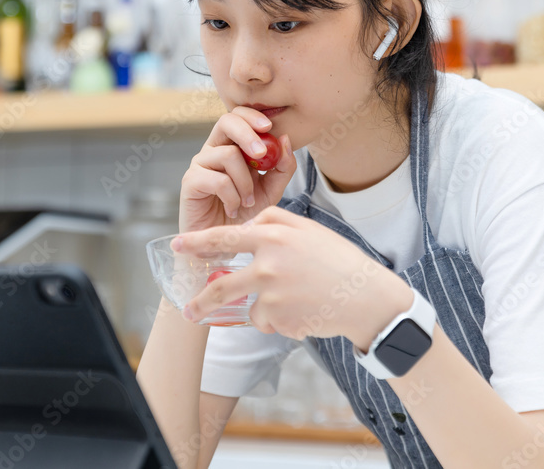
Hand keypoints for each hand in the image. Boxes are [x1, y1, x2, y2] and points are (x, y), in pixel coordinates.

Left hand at [171, 206, 412, 345]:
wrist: (365, 297)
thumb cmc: (338, 260)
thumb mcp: (308, 229)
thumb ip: (275, 221)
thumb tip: (247, 226)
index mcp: (274, 237)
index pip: (225, 238)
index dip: (198, 243)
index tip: (178, 246)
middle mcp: (267, 266)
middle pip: (222, 287)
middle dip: (201, 301)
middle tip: (187, 310)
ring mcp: (272, 295)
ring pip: (251, 308)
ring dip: (266, 309)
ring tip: (296, 303)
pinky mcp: (280, 320)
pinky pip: (270, 322)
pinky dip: (282, 321)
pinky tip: (306, 311)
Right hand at [179, 107, 296, 233]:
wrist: (224, 243)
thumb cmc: (244, 214)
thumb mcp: (271, 190)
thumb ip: (281, 167)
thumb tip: (285, 139)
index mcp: (232, 145)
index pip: (238, 116)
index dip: (252, 116)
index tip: (270, 127)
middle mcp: (214, 150)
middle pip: (226, 122)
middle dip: (249, 135)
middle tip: (262, 154)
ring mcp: (200, 165)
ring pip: (228, 154)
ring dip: (245, 182)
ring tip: (247, 202)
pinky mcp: (191, 182)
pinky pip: (218, 180)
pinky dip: (232, 197)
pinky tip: (233, 209)